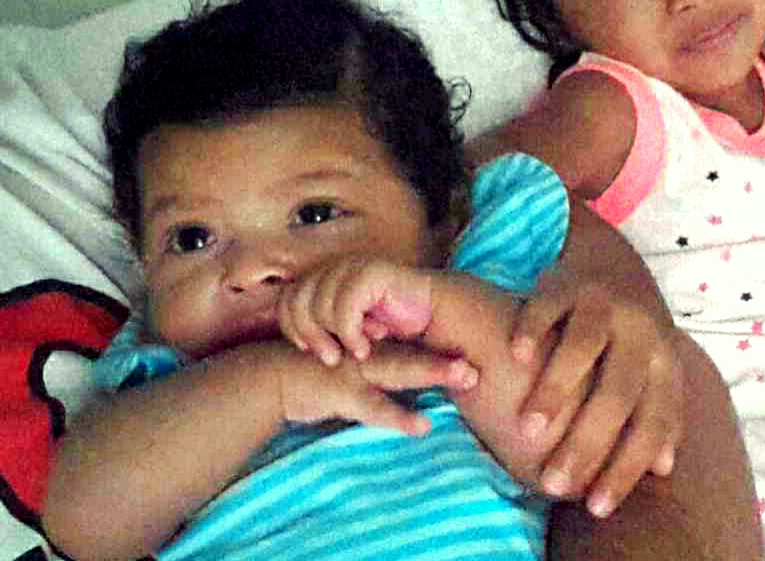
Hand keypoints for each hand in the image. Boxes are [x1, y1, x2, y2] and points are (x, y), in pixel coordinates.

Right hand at [249, 339, 476, 434]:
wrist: (273, 377)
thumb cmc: (322, 370)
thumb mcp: (359, 364)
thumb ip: (392, 366)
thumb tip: (428, 373)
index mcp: (382, 345)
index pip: (423, 338)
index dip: (454, 339)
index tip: (491, 343)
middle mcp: (374, 352)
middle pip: (420, 348)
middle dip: (454, 349)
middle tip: (489, 349)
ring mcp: (358, 369)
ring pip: (401, 369)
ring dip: (433, 371)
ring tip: (466, 375)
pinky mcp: (341, 392)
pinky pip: (373, 407)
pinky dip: (398, 417)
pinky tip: (422, 426)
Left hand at [277, 259, 436, 365]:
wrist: (433, 314)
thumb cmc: (391, 325)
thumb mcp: (348, 329)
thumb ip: (321, 327)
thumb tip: (290, 342)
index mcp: (325, 277)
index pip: (287, 300)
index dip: (292, 328)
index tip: (309, 351)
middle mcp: (335, 267)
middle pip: (296, 302)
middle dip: (311, 335)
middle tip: (331, 358)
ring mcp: (353, 266)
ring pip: (318, 307)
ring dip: (335, 336)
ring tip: (355, 352)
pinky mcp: (371, 273)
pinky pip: (344, 308)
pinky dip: (351, 333)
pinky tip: (366, 346)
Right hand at [511, 266, 684, 518]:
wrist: (613, 270)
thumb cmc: (627, 345)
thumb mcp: (651, 376)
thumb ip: (657, 418)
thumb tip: (662, 469)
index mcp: (664, 363)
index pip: (653, 422)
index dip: (627, 468)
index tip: (595, 507)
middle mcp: (640, 333)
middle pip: (618, 393)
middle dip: (585, 442)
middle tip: (553, 482)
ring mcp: (604, 303)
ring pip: (583, 346)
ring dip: (556, 390)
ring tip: (529, 429)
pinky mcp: (568, 282)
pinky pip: (548, 306)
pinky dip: (532, 331)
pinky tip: (515, 358)